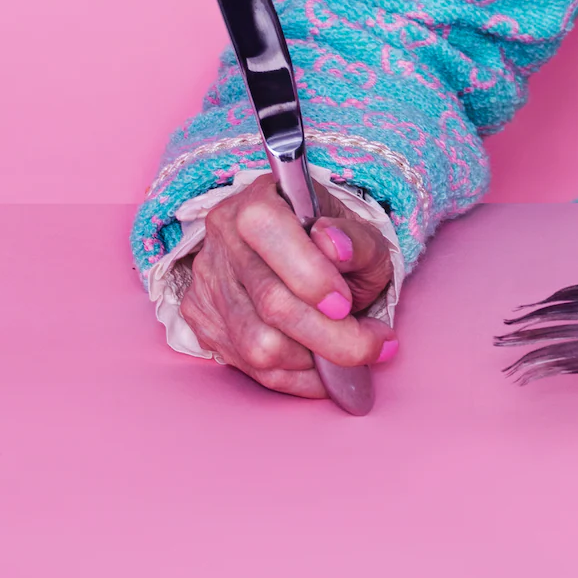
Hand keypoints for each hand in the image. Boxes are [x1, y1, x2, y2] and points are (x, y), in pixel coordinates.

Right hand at [178, 182, 396, 398]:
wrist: (306, 262)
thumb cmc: (337, 247)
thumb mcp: (362, 235)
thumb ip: (356, 240)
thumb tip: (333, 244)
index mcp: (259, 200)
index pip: (268, 230)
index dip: (309, 274)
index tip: (346, 303)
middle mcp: (223, 238)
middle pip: (270, 302)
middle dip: (331, 335)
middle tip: (373, 345)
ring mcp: (208, 283)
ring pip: (258, 345)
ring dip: (313, 359)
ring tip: (348, 353)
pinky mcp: (204, 323)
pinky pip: (250, 367)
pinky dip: (294, 376)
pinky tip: (322, 367)